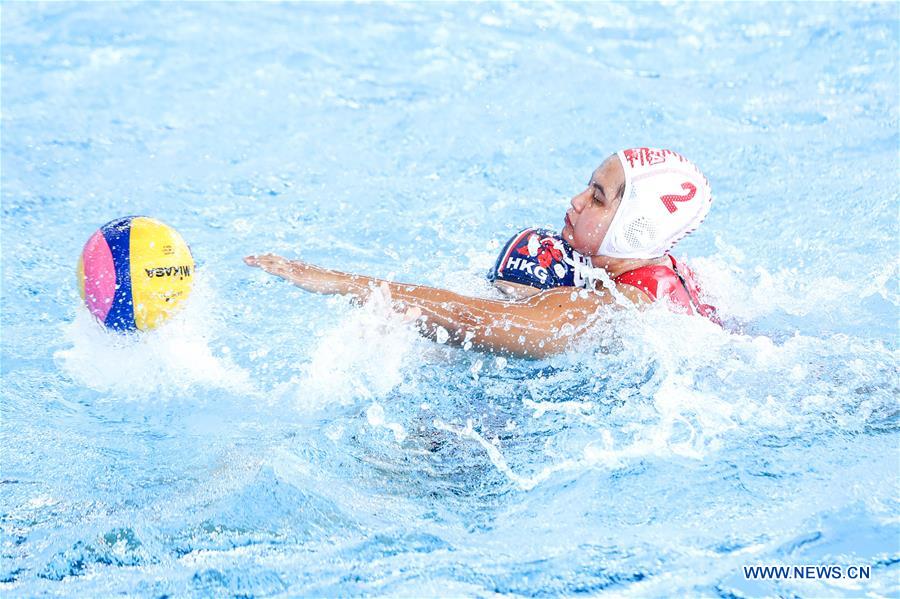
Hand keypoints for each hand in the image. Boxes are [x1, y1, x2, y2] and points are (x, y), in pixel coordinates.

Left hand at [244, 253, 360, 295]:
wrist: (339, 282)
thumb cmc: (331, 284)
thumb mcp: (319, 284)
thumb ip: (315, 282)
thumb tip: (319, 285)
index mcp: (300, 266)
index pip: (280, 261)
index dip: (268, 259)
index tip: (257, 259)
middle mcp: (296, 265)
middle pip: (274, 259)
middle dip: (259, 258)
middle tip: (245, 258)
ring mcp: (296, 270)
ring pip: (273, 263)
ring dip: (259, 261)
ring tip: (247, 261)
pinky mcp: (297, 276)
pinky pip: (280, 271)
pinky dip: (269, 268)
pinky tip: (261, 267)